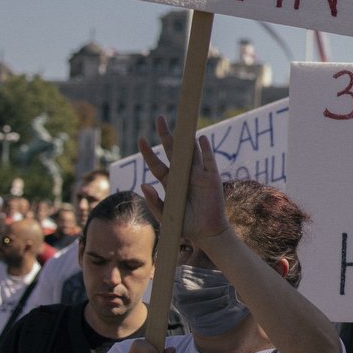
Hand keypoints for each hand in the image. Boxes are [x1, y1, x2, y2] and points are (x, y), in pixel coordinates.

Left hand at [138, 116, 230, 248]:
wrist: (206, 233)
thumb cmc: (185, 226)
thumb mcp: (164, 215)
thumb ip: (153, 201)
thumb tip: (143, 184)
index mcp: (170, 183)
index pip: (157, 164)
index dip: (149, 152)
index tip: (140, 139)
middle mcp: (184, 175)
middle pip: (173, 151)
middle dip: (166, 135)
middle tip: (159, 118)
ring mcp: (198, 175)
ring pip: (191, 152)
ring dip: (186, 138)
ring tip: (182, 122)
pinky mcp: (212, 179)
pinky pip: (208, 161)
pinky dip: (205, 150)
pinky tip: (201, 139)